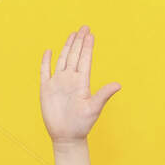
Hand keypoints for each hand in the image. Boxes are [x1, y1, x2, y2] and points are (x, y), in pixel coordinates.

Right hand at [40, 26, 120, 143]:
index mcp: (82, 82)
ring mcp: (58, 83)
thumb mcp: (94, 108)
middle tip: (84, 27)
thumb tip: (118, 84)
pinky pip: (45, 71)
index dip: (88, 46)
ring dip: (67, 47)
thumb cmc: (82, 125)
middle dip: (79, 41)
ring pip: (62, 59)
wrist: (66, 136)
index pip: (85, 59)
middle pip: (75, 55)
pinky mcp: (46, 89)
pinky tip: (49, 51)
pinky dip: (46, 61)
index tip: (91, 34)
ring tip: (72, 34)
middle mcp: (70, 79)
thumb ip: (104, 94)